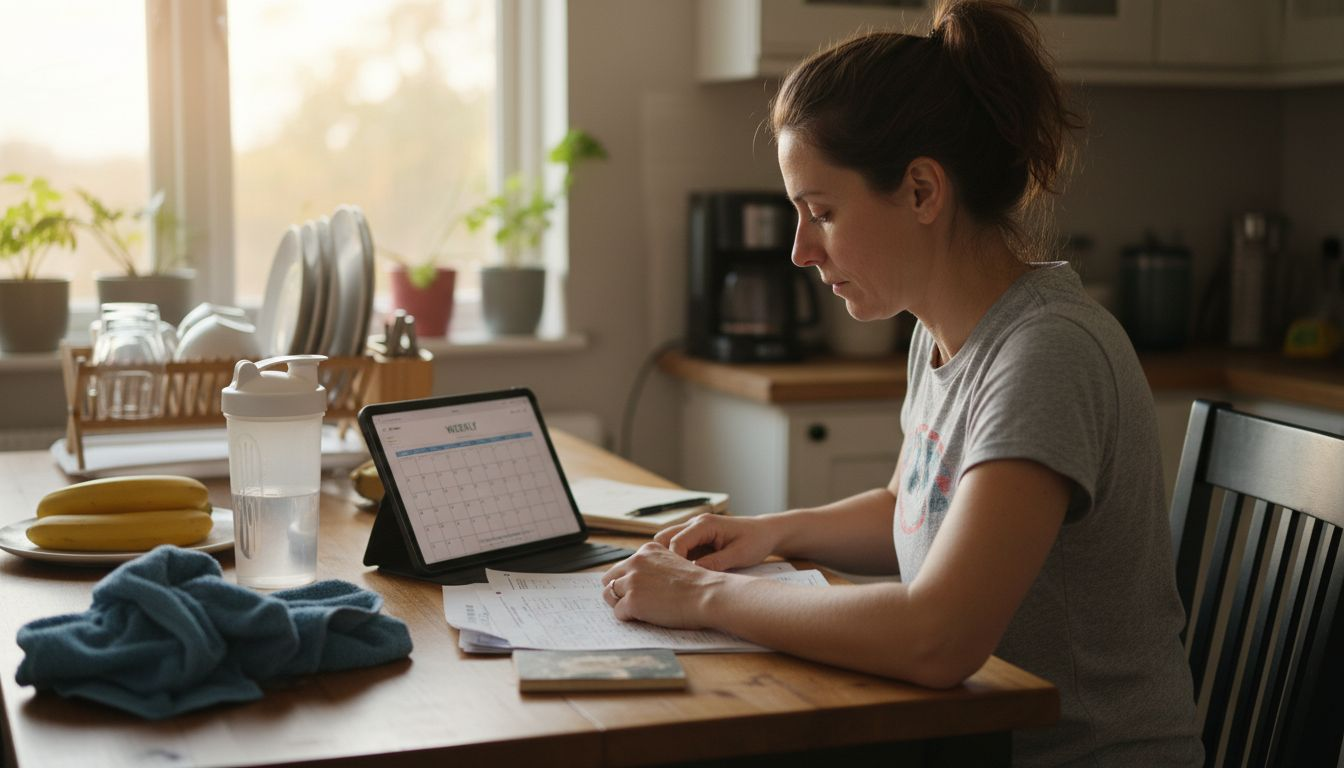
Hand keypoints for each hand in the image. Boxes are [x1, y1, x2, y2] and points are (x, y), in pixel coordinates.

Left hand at [601, 542, 730, 627]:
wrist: (708, 595)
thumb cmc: (698, 584)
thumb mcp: (674, 563)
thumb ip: (655, 567)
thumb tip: (640, 582)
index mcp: (647, 550)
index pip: (624, 565)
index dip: (629, 580)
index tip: (640, 590)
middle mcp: (636, 561)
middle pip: (609, 578)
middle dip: (618, 590)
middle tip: (632, 602)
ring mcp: (633, 581)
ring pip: (609, 594)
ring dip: (620, 604)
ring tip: (638, 611)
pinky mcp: (632, 601)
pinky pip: (618, 612)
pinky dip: (629, 618)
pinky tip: (645, 618)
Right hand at [653, 513, 779, 571]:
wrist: (766, 533)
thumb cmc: (756, 541)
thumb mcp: (739, 555)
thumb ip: (715, 563)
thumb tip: (693, 573)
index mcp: (705, 524)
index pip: (676, 541)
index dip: (672, 562)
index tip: (675, 581)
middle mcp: (696, 523)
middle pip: (663, 538)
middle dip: (662, 559)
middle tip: (668, 580)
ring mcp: (694, 530)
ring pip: (667, 542)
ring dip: (667, 559)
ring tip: (674, 579)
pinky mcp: (697, 539)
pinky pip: (678, 548)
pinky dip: (676, 560)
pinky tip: (682, 577)